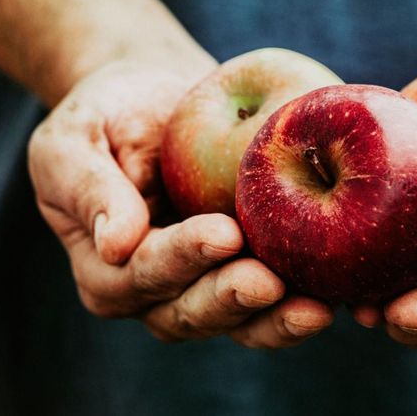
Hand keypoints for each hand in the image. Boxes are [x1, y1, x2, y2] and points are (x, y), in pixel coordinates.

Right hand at [28, 60, 333, 346]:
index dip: (181, 258)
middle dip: (232, 300)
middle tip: (270, 281)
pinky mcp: (250, 271)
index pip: (142, 273)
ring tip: (318, 306)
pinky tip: (344, 290)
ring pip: (240, 321)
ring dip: (277, 319)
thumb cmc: (105, 113)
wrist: (155, 96)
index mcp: (106, 268)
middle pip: (192, 311)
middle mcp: (155, 293)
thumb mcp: (72, 139)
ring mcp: (206, 286)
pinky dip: (308, 297)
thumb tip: (115, 244)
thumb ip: (88, 188)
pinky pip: (279, 298)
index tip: (222, 233)